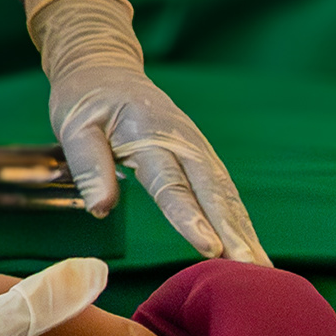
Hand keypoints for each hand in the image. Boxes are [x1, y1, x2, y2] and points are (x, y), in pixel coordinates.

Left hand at [30, 0, 266, 263]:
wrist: (104, 67)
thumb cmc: (85, 100)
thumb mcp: (74, 127)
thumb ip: (90, 166)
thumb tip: (102, 209)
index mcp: (149, 132)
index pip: (171, 183)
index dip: (191, 218)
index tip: (211, 248)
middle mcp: (182, 140)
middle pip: (213, 192)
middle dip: (235, 232)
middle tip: (253, 268)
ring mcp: (196, 147)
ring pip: (225, 193)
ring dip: (245, 230)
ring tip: (261, 267)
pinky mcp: (200, 155)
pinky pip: (223, 190)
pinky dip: (239, 219)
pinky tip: (250, 246)